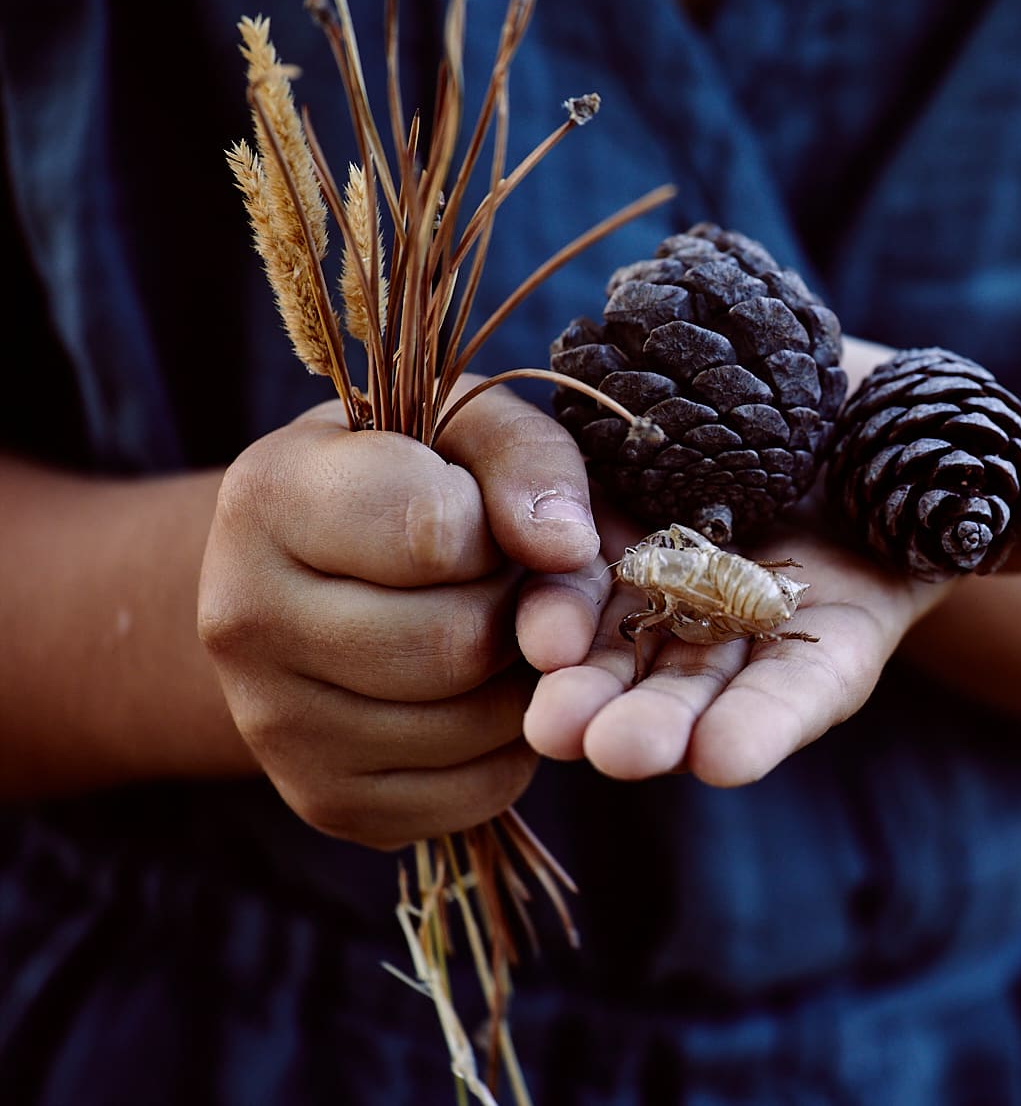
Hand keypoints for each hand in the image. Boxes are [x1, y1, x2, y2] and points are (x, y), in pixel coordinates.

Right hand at [197, 383, 599, 848]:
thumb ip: (526, 460)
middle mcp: (243, 617)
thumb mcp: (468, 430)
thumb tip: (565, 546)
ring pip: (472, 724)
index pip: (432, 531)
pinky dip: (513, 747)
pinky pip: (478, 792)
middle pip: (457, 642)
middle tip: (506, 583)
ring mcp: (273, 725)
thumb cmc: (412, 481)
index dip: (495, 527)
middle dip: (516, 610)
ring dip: (524, 681)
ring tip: (496, 631)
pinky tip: (483, 693)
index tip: (483, 517)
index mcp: (269, 496)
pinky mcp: (325, 801)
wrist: (318, 578)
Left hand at [517, 440, 1020, 785]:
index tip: (723, 758)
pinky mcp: (618, 510)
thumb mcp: (1001, 485)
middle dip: (653, 720)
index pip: (805, 689)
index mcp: (837, 631)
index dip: (769, 722)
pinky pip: (575, 553)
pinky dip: (549, 583)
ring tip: (542, 710)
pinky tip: (520, 613)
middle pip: (695, 684)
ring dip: (581, 675)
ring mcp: (672, 571)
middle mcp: (744, 622)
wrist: (843, 401)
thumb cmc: (935, 456)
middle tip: (604, 752)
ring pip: (620, 636)